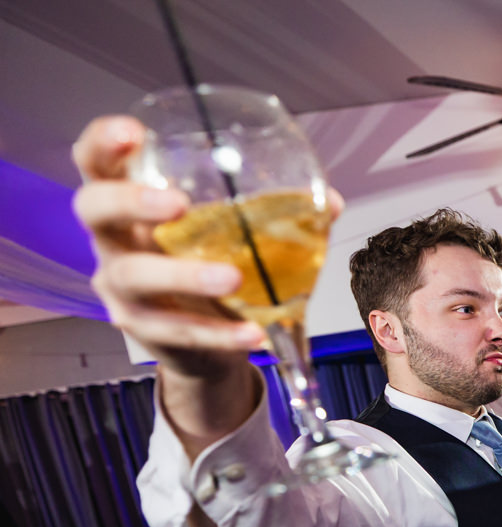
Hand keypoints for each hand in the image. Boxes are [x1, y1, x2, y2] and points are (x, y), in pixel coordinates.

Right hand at [73, 117, 263, 371]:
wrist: (202, 343)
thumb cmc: (211, 265)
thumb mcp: (234, 233)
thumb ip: (275, 212)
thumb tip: (330, 203)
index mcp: (131, 199)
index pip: (96, 160)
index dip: (104, 141)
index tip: (132, 132)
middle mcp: (114, 237)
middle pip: (94, 208)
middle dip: (130, 200)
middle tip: (177, 204)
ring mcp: (121, 285)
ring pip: (135, 275)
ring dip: (184, 276)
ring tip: (231, 280)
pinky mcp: (142, 328)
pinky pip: (177, 329)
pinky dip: (219, 332)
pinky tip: (252, 333)